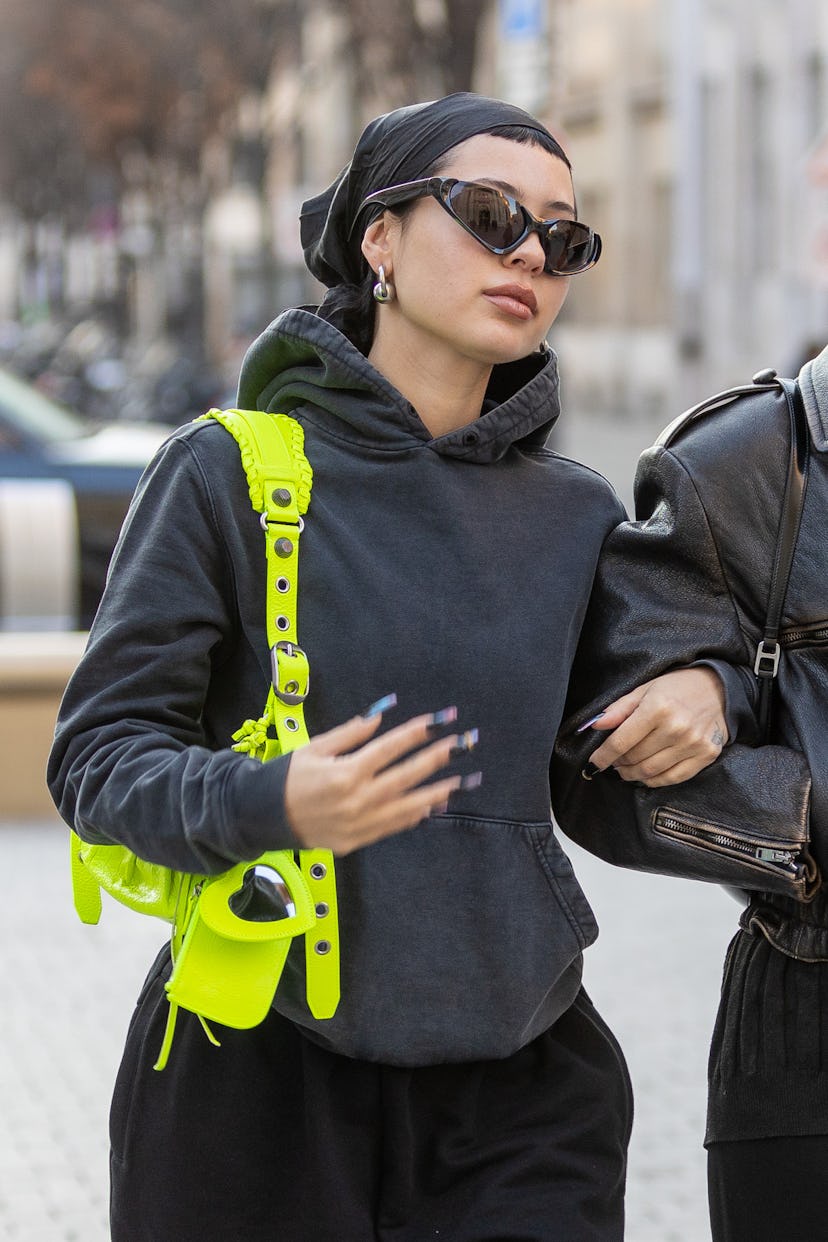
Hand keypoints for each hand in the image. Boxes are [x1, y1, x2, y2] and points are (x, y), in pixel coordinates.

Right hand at [284, 702, 477, 853]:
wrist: (265, 818)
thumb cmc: (289, 777)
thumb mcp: (315, 747)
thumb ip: (350, 733)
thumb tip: (381, 716)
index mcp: (346, 772)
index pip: (391, 748)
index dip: (417, 732)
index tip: (439, 719)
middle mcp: (358, 799)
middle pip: (407, 775)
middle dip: (438, 757)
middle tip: (464, 743)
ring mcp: (361, 823)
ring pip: (409, 806)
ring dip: (438, 791)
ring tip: (463, 779)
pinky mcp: (359, 840)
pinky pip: (395, 826)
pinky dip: (416, 815)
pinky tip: (435, 805)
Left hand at [580, 667, 726, 787]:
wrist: (720, 689)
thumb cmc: (678, 687)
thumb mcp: (645, 689)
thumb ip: (620, 709)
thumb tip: (596, 725)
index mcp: (658, 708)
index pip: (621, 741)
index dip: (603, 756)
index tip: (592, 763)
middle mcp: (676, 728)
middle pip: (635, 758)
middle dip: (617, 763)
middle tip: (612, 762)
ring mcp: (693, 744)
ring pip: (651, 771)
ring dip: (632, 774)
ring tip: (625, 770)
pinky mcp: (706, 755)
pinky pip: (673, 778)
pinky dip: (654, 780)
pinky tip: (645, 775)